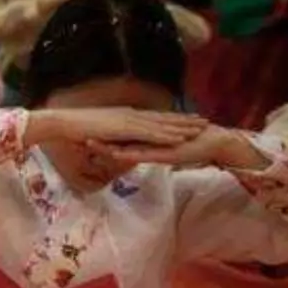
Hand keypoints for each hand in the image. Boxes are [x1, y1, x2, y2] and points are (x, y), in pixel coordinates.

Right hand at [26, 107, 207, 149]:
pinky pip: (150, 133)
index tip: (188, 119)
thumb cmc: (74, 128)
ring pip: (161, 124)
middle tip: (204, 121)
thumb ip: (110, 136)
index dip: (172, 118)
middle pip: (163, 118)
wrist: (62, 122)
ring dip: (182, 126)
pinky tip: (180, 138)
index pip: (153, 117)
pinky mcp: (125, 128)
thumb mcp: (98, 132)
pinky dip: (167, 135)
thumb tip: (115, 143)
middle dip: (185, 120)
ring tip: (200, 129)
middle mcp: (130, 114)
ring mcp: (128, 120)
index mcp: (125, 115)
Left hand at [90, 125, 263, 170]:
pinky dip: (127, 153)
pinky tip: (114, 154)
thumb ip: (149, 150)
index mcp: (144, 135)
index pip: (116, 134)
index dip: (99, 133)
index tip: (79, 133)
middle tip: (73, 135)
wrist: (214, 142)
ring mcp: (154, 142)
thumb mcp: (162, 149)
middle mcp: (146, 136)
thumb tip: (135, 153)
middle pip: (115, 136)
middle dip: (96, 136)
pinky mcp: (162, 151)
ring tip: (86, 143)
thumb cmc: (190, 146)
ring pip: (125, 143)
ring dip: (106, 143)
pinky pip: (142, 153)